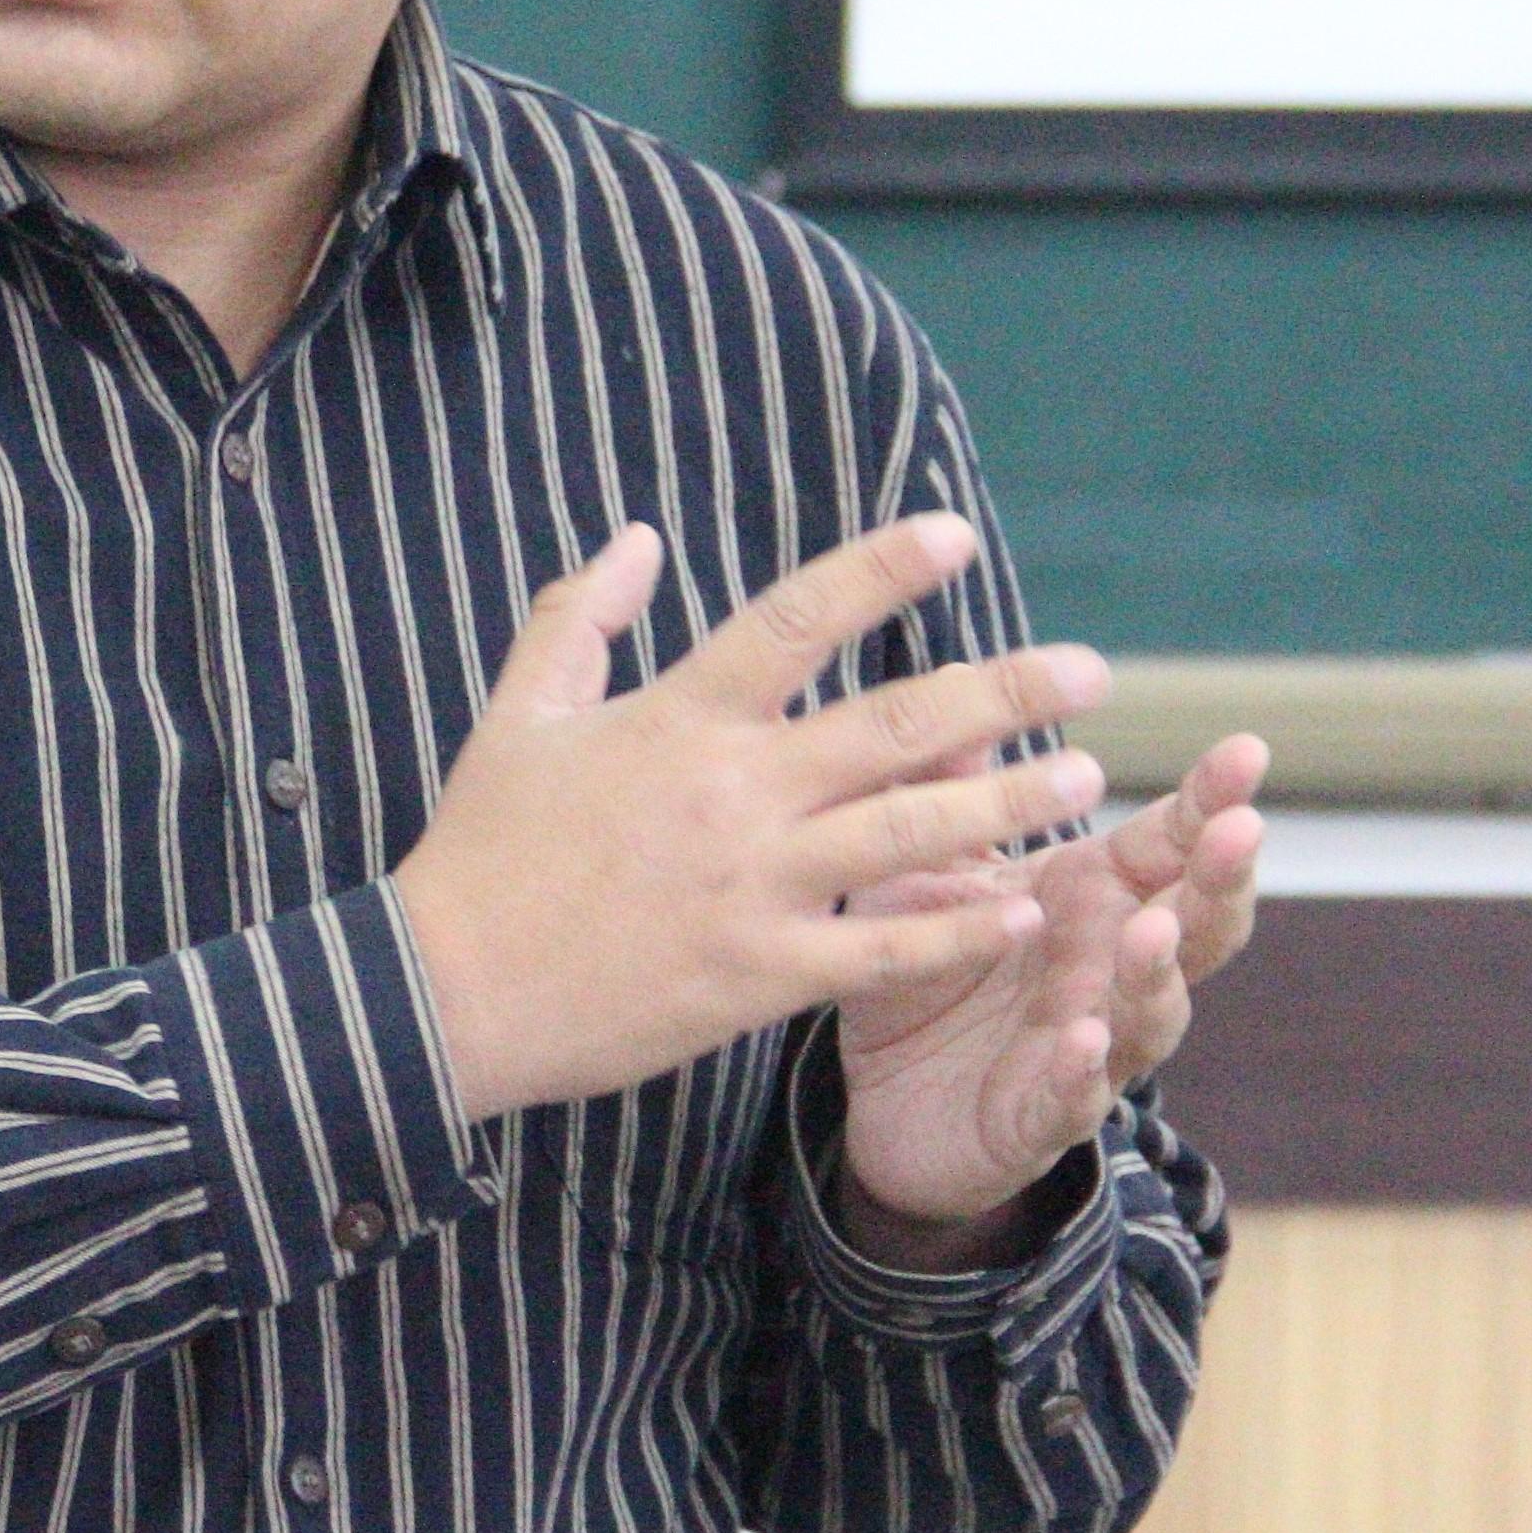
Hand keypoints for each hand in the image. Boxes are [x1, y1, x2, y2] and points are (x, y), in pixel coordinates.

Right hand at [391, 512, 1111, 1123]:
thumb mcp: (518, 714)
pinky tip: (1029, 909)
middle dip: (1002, 688)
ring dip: (1007, 799)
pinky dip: (961, 929)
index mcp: (677, 717)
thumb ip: (576, 618)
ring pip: (911, 831)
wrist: (444, 994)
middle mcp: (731, 791)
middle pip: (893, 723)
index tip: (956, 538)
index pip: (796, 618)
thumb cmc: (480, 850)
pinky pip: (884, 950)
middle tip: (1088, 671)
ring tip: (1080, 778)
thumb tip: (637, 539)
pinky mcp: (759, 974)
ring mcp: (753, 886)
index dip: (880, 570)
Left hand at [828, 735, 1270, 1246]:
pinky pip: (1073, 1096)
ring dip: (1158, 972)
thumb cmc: (930, 960)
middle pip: (1197, 923)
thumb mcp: (929, 863)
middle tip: (1242, 826)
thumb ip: (948, 780)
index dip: (1212, 798)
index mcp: (1096, 895)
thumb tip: (957, 671)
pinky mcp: (1042, 1115)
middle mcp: (1112, 967)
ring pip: (1154, 1011)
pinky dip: (1083, 1071)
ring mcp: (1092, 1044)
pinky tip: (1083, 1040)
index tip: (1249, 748)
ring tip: (1155, 928)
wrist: (884, 1094)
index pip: (1172, 840)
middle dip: (1222, 877)